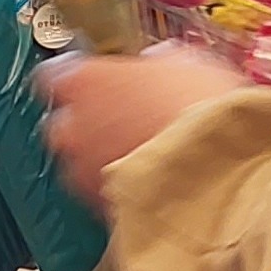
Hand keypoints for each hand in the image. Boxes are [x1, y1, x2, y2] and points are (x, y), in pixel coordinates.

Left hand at [36, 44, 246, 205]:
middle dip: (92, 123)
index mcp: (82, 80)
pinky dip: (121, 187)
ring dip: (106, 158)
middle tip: (130, 119)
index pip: (55, 73)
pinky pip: (103, 193)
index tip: (99, 80)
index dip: (82, 77)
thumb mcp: (184, 64)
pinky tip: (153, 180)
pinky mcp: (99, 206)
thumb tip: (162, 63)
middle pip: (65, 122)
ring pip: (81, 162)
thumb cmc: (198, 112)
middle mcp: (71, 127)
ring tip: (146, 155)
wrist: (215, 169)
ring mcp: (81, 171)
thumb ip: (157, 64)